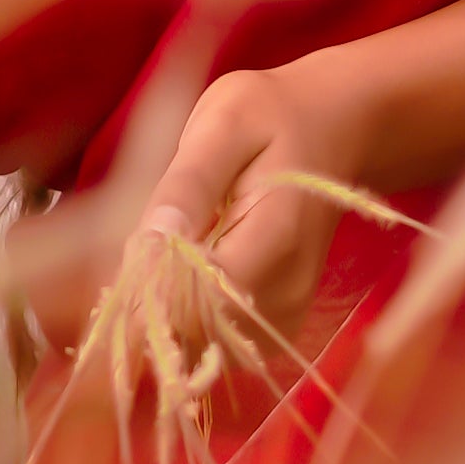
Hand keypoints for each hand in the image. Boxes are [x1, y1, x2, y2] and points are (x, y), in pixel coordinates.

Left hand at [133, 60, 372, 353]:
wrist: (333, 131)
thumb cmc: (271, 119)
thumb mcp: (225, 123)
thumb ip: (190, 183)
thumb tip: (154, 239)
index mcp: (278, 237)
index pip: (201, 297)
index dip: (151, 286)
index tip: (131, 252)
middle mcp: (289, 292)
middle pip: (196, 330)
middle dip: (152, 298)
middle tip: (145, 243)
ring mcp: (286, 316)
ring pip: (200, 345)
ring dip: (165, 310)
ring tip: (166, 251)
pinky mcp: (277, 328)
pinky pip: (215, 343)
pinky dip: (186, 317)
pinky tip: (184, 271)